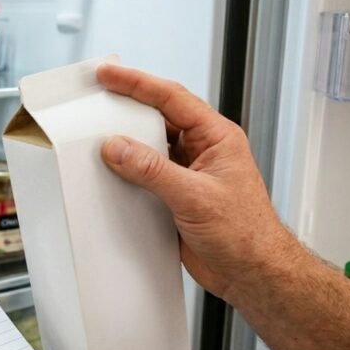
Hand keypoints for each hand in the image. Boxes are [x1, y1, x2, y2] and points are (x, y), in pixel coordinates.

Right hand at [96, 64, 300, 301]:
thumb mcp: (195, 196)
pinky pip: (145, 177)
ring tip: (96, 139)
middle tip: (97, 100)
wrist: (253, 274)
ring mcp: (188, 174)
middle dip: (126, 109)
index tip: (109, 75)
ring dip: (125, 145)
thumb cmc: (246, 234)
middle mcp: (202, 151)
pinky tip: (110, 177)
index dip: (138, 83)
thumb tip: (118, 147)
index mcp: (217, 137)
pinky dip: (126, 175)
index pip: (172, 99)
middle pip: (158, 118)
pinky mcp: (176, 197)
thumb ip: (153, 170)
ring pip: (149, 148)